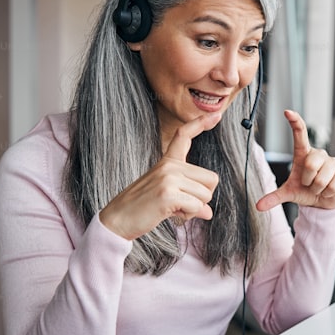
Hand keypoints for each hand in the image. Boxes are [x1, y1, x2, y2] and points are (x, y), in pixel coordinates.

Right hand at [100, 112, 221, 239]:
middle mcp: (169, 165)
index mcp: (167, 161)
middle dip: (202, 197)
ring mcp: (168, 178)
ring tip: (173, 209)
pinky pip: (196, 207)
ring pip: (206, 195)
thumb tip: (208, 212)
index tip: (216, 115)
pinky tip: (171, 214)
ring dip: (194, 208)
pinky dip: (189, 215)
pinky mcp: (168, 194)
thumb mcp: (168, 196)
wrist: (117, 219)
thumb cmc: (142, 208)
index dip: (201, 124)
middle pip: (211, 179)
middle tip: (181, 204)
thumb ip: (190, 198)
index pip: (184, 136)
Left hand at [256, 110, 334, 211]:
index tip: (287, 112)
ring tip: (319, 188)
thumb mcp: (289, 193)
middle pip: (311, 164)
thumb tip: (258, 206)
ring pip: (322, 178)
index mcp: (304, 154)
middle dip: (308, 181)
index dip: (295, 122)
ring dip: (318, 189)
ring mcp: (333, 162)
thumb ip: (274, 197)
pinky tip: (328, 190)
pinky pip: (333, 185)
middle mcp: (319, 155)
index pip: (300, 135)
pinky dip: (327, 193)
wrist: (322, 202)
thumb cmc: (305, 191)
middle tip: (310, 184)